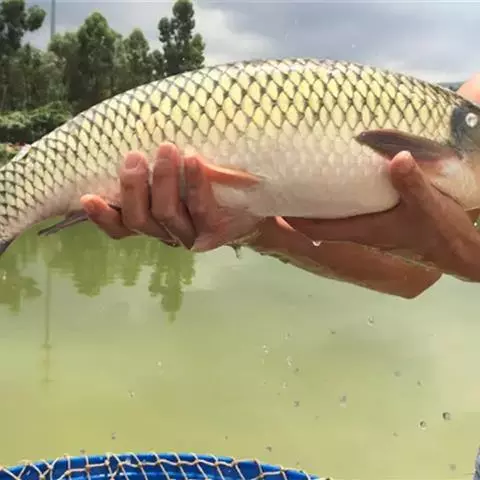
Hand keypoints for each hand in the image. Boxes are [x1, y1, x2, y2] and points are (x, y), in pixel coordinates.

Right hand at [80, 143, 261, 250]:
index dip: (102, 217)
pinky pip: (201, 208)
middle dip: (134, 187)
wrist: (251, 210)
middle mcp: (168, 235)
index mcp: (153, 225)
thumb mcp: (177, 183)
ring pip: (166, 214)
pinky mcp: (215, 231)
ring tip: (165, 149)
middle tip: (135, 156)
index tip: (87, 197)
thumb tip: (131, 137)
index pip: (121, 228)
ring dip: (162, 180)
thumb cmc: (206, 190)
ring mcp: (191, 236)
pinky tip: (192, 159)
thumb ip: (154, 174)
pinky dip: (194, 183)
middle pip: (140, 220)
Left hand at [283, 77, 479, 281]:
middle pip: (321, 222)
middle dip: (301, 208)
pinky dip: (339, 200)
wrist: (458, 251)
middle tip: (285, 184)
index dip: (295, 218)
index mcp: (364, 231)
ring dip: (318, 204)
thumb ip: (411, 183)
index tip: (276, 203)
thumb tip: (395, 157)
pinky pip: (351, 212)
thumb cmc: (439, 233)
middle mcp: (361, 232)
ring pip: (335, 218)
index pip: (318, 228)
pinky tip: (339, 183)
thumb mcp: (427, 206)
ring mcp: (370, 230)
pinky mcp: (380, 225)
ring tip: (304, 180)